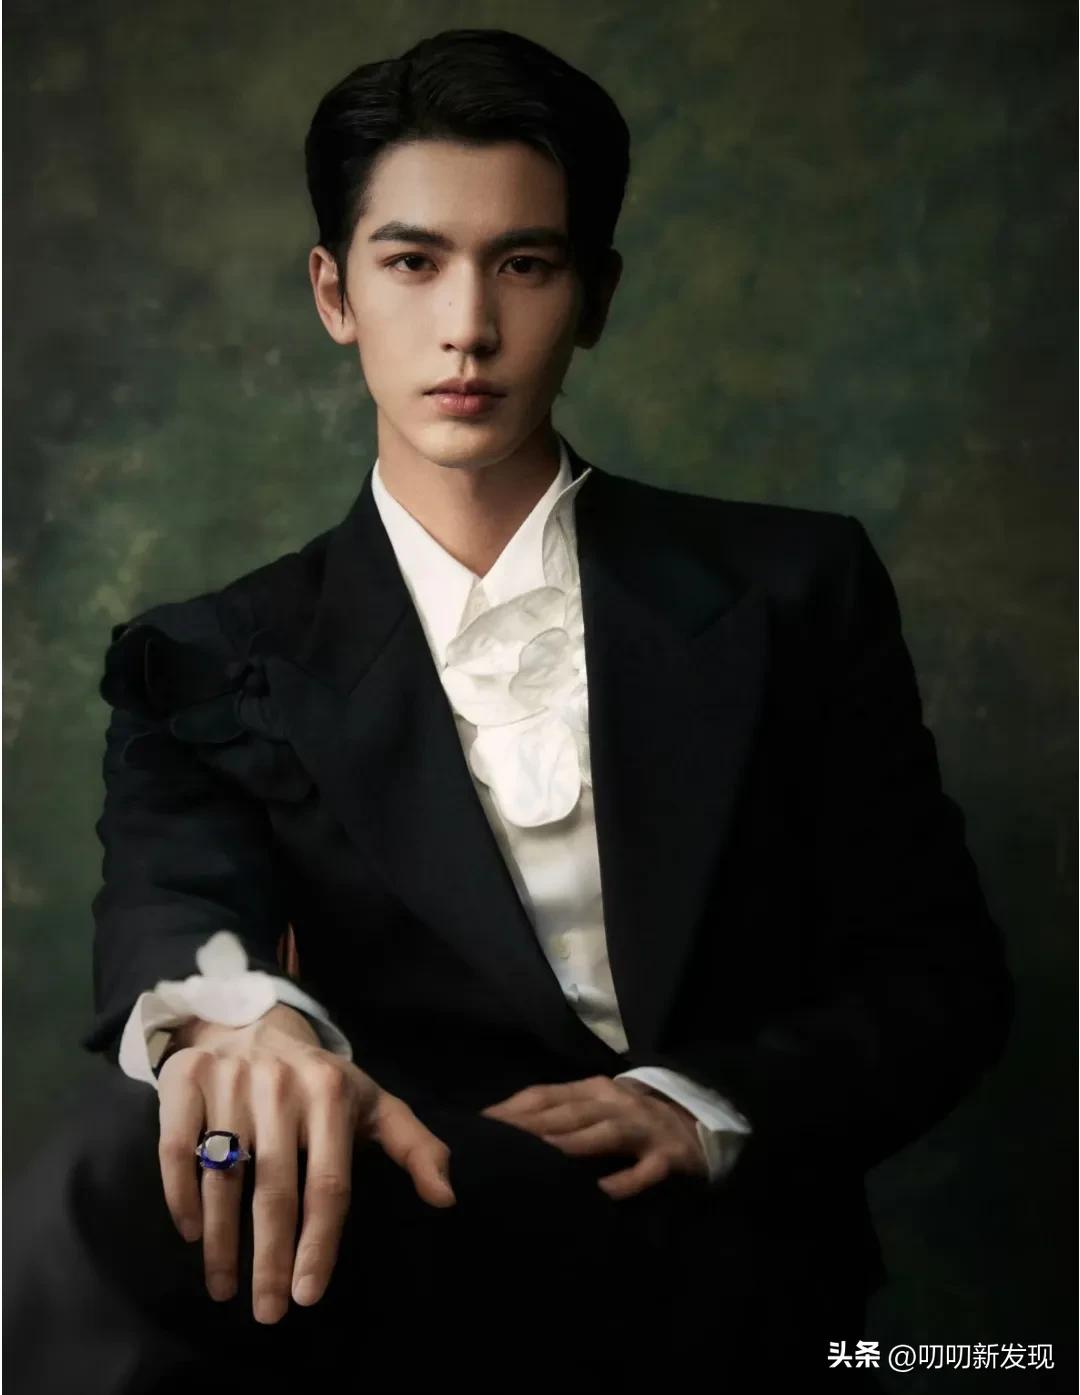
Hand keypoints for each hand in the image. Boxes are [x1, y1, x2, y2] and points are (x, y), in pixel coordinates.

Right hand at [156, 1003, 454, 1323]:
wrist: (255, 1024)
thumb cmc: (321, 1082)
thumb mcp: (374, 1104)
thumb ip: (415, 1148)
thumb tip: (446, 1199)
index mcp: (331, 1092)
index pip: (328, 1184)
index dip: (319, 1244)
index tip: (308, 1295)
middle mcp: (281, 1085)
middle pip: (274, 1190)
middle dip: (270, 1260)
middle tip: (268, 1313)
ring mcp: (230, 1080)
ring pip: (222, 1178)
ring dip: (222, 1244)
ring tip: (225, 1288)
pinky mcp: (185, 1079)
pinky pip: (176, 1149)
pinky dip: (180, 1196)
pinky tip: (192, 1233)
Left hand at [480, 1075, 707, 1200]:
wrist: (702, 1123)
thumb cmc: (635, 1119)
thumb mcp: (599, 1106)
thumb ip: (562, 1112)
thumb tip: (505, 1127)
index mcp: (595, 1088)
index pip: (546, 1094)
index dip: (512, 1109)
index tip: (479, 1125)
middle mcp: (617, 1103)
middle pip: (569, 1112)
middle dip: (532, 1127)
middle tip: (496, 1144)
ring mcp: (644, 1129)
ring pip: (604, 1134)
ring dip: (570, 1145)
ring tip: (537, 1159)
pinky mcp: (668, 1158)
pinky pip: (642, 1172)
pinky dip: (622, 1182)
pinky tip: (600, 1194)